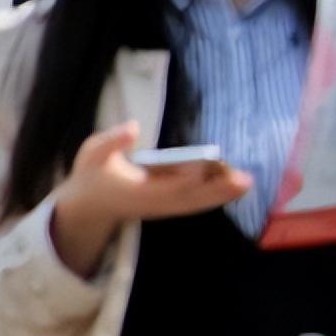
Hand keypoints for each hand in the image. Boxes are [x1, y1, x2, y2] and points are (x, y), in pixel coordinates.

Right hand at [51, 121, 251, 276]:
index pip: (166, 186)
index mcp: (135, 191)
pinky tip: (235, 188)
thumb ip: (112, 141)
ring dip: (222, 194)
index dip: (186, 178)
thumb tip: (133, 127)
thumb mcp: (92, 153)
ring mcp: (162, 208)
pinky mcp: (168, 207)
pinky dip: (215, 196)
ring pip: (196, 203)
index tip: (205, 166)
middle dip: (217, 190)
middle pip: (190, 198)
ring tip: (247, 183)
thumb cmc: (92, 175)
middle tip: (244, 180)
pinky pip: (195, 203)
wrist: (88, 209)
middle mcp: (153, 203)